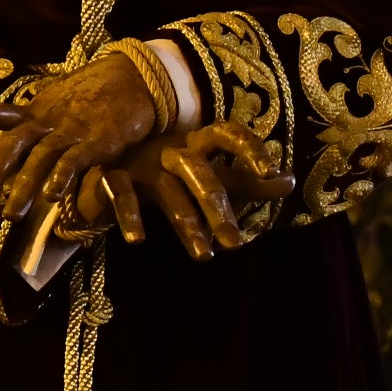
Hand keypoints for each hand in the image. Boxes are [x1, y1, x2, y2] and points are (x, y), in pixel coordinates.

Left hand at [0, 53, 163, 234]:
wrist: (134, 78)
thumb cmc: (85, 102)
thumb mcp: (45, 116)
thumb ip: (14, 140)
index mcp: (28, 111)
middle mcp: (43, 119)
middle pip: (8, 147)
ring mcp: (70, 128)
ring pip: (39, 158)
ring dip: (22, 188)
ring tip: (11, 216)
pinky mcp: (98, 140)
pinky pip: (75, 159)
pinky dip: (62, 177)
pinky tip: (52, 198)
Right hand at [71, 122, 292, 259]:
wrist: (101, 179)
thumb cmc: (167, 178)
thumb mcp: (207, 177)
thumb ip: (247, 182)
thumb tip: (290, 182)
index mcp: (196, 144)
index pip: (228, 134)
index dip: (250, 149)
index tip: (273, 174)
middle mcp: (170, 148)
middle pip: (199, 172)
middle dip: (217, 208)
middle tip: (236, 245)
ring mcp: (141, 162)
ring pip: (168, 191)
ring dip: (186, 224)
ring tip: (203, 256)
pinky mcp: (112, 176)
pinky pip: (122, 194)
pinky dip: (130, 217)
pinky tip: (138, 240)